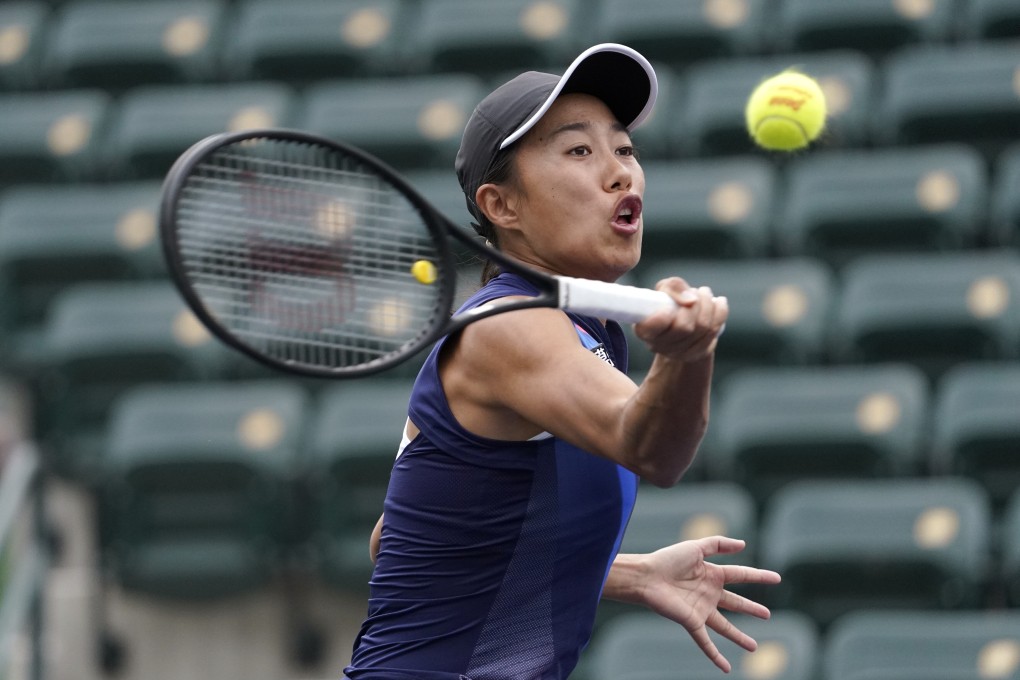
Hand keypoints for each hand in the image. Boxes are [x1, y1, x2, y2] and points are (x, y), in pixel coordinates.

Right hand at [634, 278, 727, 362]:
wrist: (679, 321)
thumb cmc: (668, 303)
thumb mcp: (664, 289)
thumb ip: (673, 287)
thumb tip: (691, 300)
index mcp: (644, 329)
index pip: (652, 328)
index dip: (662, 318)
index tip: (669, 307)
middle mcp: (658, 345)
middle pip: (684, 327)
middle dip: (695, 304)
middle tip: (695, 291)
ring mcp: (679, 353)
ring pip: (702, 328)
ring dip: (708, 304)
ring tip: (704, 293)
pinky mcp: (697, 353)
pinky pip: (714, 331)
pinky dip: (720, 312)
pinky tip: (719, 302)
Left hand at [636, 536, 781, 672]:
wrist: (647, 577)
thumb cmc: (668, 560)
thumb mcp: (696, 547)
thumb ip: (718, 544)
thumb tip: (743, 544)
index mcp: (712, 574)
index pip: (741, 575)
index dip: (759, 576)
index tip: (777, 578)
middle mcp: (709, 593)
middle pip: (736, 602)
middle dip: (751, 608)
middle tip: (768, 615)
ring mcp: (701, 609)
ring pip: (725, 627)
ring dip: (739, 637)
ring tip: (754, 647)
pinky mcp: (692, 622)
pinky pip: (706, 642)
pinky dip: (715, 656)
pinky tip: (726, 668)